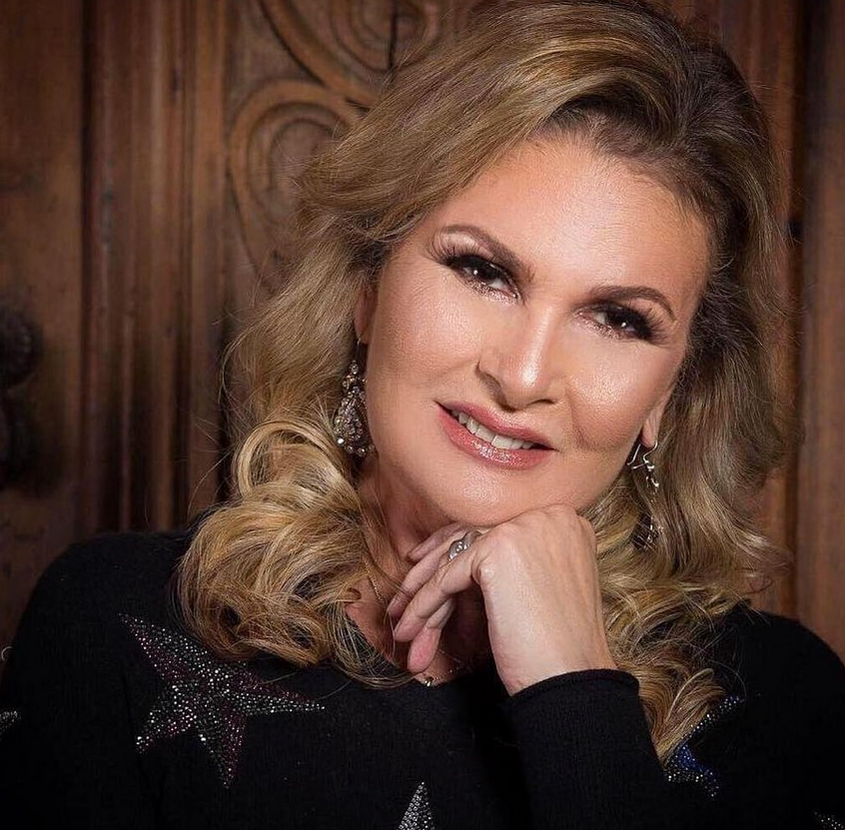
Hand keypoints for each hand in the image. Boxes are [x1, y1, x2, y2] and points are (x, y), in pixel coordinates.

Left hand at [387, 505, 616, 695]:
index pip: (493, 528)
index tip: (426, 562)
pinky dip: (425, 604)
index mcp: (563, 520)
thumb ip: (514, 561)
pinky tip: (412, 627)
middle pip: (470, 540)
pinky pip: (448, 577)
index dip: (455, 547)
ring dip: (422, 595)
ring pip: (456, 559)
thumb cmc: (559, 645)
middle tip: (405, 599)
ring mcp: (524, 528)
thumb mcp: (542, 586)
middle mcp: (547, 514)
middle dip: (432, 572)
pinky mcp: (500, 549)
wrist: (572, 680)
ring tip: (405, 627)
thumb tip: (462, 558)